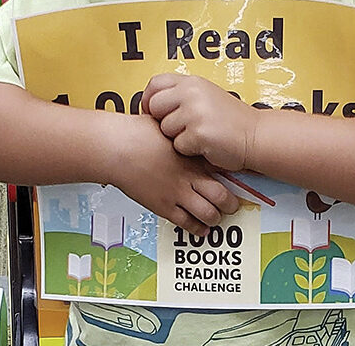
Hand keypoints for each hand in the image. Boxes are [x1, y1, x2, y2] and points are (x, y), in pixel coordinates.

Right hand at [109, 114, 239, 235]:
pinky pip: (186, 223)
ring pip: (208, 213)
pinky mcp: (163, 206)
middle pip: (222, 195)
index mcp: (191, 154)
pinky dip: (197, 229)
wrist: (118, 148)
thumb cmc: (137, 133)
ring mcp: (177, 192)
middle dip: (230, 203)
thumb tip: (187, 129)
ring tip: (217, 218)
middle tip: (233, 205)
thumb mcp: (167, 125)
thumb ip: (182, 132)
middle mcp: (188, 175)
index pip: (222, 166)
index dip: (232, 173)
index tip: (236, 176)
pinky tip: (200, 229)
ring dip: (216, 218)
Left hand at [141, 73, 256, 170]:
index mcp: (192, 82)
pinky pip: (178, 146)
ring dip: (177, 137)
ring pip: (165, 129)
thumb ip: (181, 95)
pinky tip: (205, 144)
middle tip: (179, 128)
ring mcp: (195, 112)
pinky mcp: (199, 133)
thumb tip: (151, 103)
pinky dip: (189, 150)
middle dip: (162, 121)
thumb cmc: (230, 120)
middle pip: (155, 106)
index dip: (149, 99)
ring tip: (198, 135)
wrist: (256, 135)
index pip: (155, 83)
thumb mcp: (206, 95)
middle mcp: (192, 92)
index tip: (152, 112)